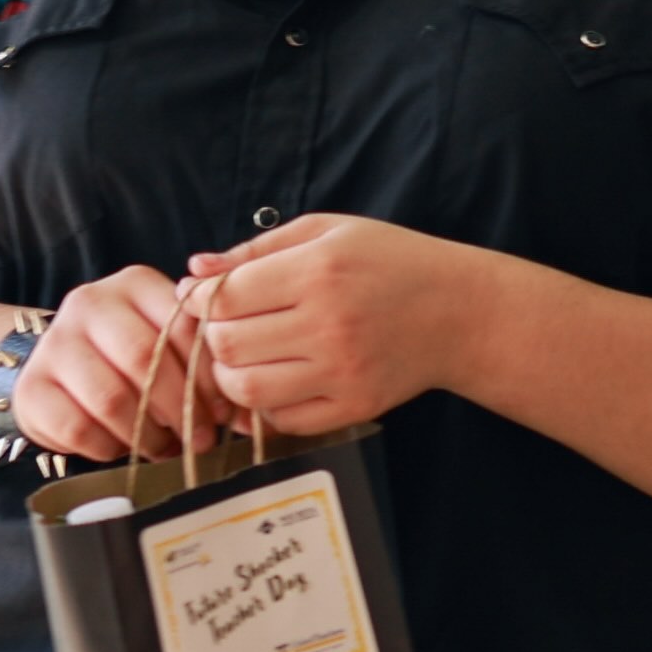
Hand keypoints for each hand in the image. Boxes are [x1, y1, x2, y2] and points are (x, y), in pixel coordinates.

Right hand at [11, 263, 214, 465]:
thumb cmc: (127, 360)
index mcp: (134, 284)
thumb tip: (244, 406)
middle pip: (145, 359)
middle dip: (180, 409)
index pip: (181, 325)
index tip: (222, 411)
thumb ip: (200, 359)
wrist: (55, 373)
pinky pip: (78, 429)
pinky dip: (108, 448)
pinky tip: (121, 448)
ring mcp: (54, 344)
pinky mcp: (32, 388)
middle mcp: (89, 302)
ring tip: (165, 449)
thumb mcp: (166, 343)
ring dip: (147, 435)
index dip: (207, 376)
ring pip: (111, 399)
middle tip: (200, 440)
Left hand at [185, 216, 497, 440]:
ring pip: (247, 390)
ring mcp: (342, 372)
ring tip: (243, 358)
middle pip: (228, 345)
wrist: (458, 311)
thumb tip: (194, 269)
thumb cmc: (388, 261)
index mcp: (318, 272)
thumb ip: (256, 249)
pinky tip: (276, 379)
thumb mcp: (326, 232)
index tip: (201, 298)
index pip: (225, 298)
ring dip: (231, 376)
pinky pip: (284, 419)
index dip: (199, 300)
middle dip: (211, 337)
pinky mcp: (355, 407)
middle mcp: (328, 325)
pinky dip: (266, 405)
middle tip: (222, 328)